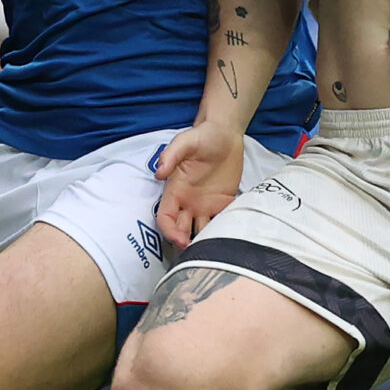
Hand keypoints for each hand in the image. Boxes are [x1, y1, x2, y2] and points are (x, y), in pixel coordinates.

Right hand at [154, 120, 244, 250]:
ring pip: (200, 231)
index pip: (165, 218)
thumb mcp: (185, 141)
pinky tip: (229, 237)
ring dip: (204, 242)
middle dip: (185, 244)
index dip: (169, 231)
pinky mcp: (223, 203)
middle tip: (198, 254)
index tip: (180, 240)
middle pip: (181, 230)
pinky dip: (224, 231)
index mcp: (175, 191)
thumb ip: (172, 155)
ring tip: (214, 251)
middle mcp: (188, 202)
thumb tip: (159, 172)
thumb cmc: (202, 136)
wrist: (225, 134)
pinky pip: (222, 222)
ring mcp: (205, 205)